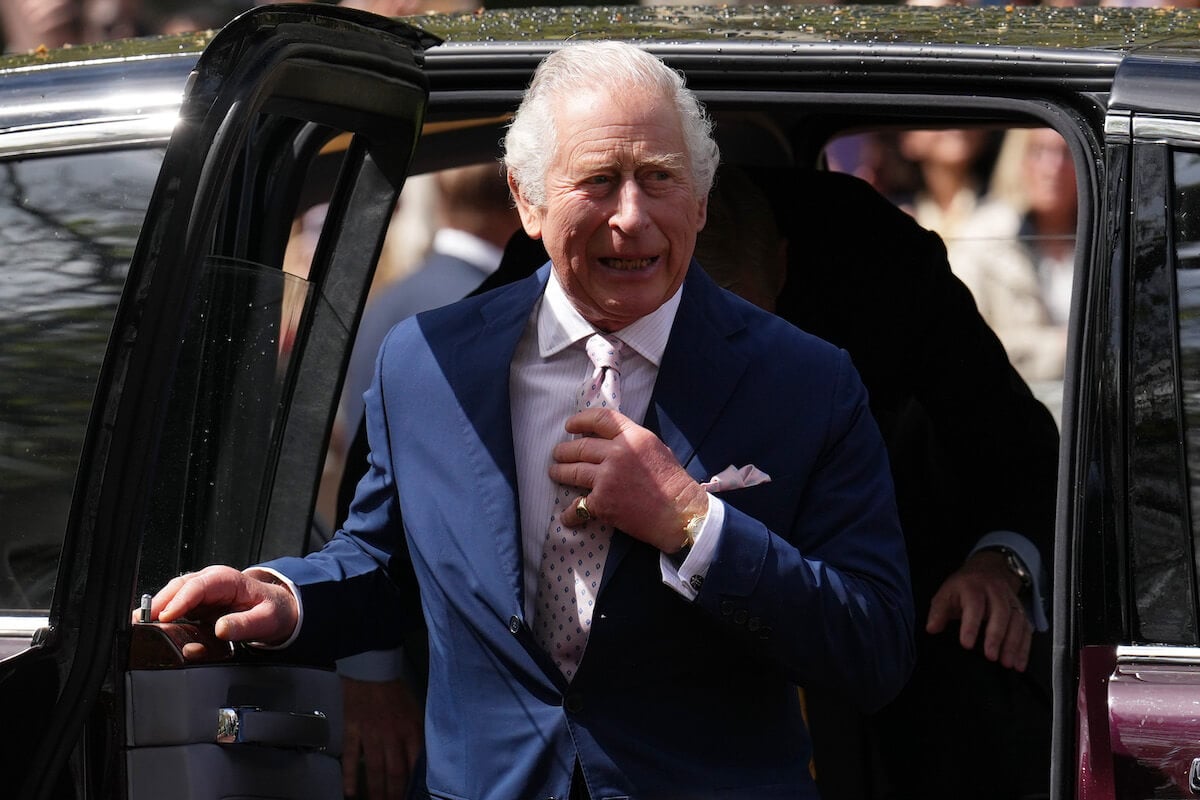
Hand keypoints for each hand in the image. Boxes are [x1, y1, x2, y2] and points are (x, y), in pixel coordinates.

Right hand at [138, 565, 299, 657]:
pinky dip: (164, 616)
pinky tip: (154, 627)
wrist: (276, 608)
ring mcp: (202, 591)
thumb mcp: (266, 620)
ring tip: (141, 625)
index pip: (197, 586)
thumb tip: (221, 629)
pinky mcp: (197, 603)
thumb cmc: (271, 610)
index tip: (165, 616)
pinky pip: (177, 606)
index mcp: (227, 580)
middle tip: (141, 622)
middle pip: (178, 587)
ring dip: (157, 609)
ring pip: (173, 595)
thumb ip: (245, 625)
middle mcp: (211, 581)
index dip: (179, 601)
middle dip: (159, 603)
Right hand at [342, 677, 423, 798]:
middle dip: (394, 794)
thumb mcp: (415, 711)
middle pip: (395, 772)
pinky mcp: (353, 731)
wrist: (371, 670)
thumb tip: (420, 758)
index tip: (412, 796)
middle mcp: (392, 735)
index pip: (414, 763)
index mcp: (411, 729)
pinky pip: (351, 758)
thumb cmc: (395, 691)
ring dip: (376, 791)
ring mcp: (371, 735)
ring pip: (375, 769)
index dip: (413, 783)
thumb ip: (417, 734)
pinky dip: (350, 777)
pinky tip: (350, 792)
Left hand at [548, 407, 707, 552]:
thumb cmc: (674, 484)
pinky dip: (570, 513)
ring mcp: (607, 477)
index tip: (570, 426)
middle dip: (564, 451)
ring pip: (573, 471)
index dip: (581, 420)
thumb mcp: (656, 449)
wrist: (680, 514)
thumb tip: (612, 442)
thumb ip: (633, 443)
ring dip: (560, 473)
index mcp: (633, 436)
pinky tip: (566, 516)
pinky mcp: (602, 502)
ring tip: (555, 473)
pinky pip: (578, 505)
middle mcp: (617, 453)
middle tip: (558, 454)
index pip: (600, 419)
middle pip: (581, 446)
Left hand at [926, 550, 1032, 671]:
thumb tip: (931, 628)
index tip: (967, 644)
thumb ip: (938, 612)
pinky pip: (1027, 629)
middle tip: (991, 656)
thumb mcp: (946, 593)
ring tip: (1007, 663)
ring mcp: (1011, 600)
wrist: (988, 569)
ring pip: (1017, 621)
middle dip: (996, 636)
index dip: (971, 625)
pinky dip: (1025, 647)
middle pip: (1000, 612)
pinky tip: (1020, 663)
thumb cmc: (965, 587)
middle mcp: (995, 591)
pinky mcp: (1021, 611)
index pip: (974, 605)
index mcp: (973, 586)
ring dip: (1013, 644)